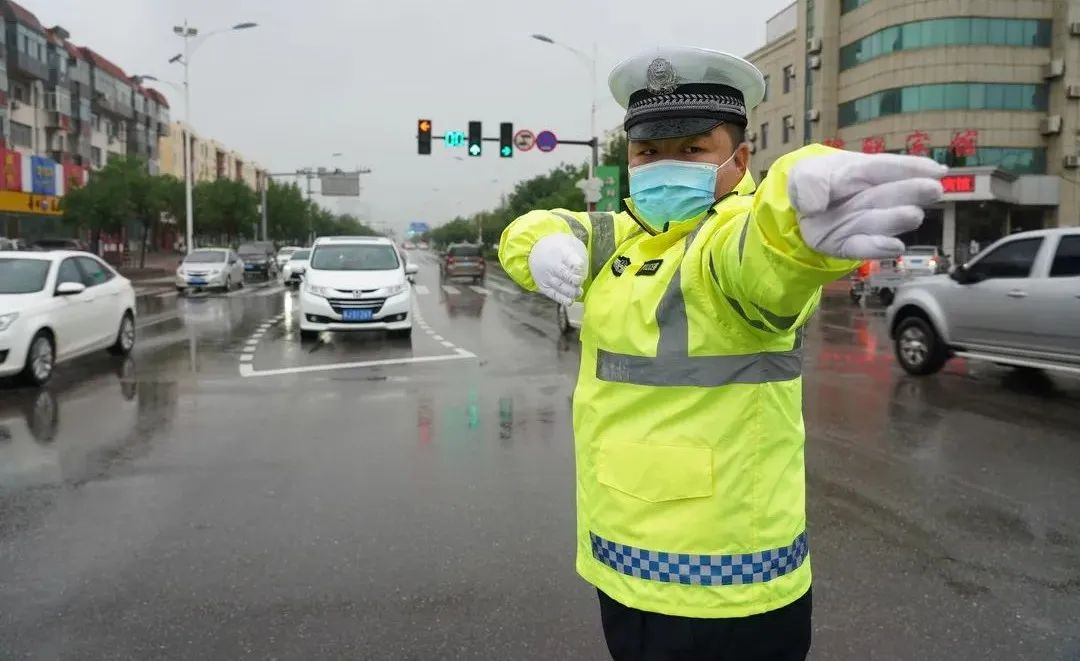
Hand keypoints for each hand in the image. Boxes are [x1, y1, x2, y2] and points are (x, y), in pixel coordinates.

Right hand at [528, 233, 586, 305]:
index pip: (569, 258)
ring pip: (559, 286)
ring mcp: (547, 276)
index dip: (576, 265)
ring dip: (570, 291)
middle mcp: (552, 265)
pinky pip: (553, 294)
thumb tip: (584, 272)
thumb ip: (578, 254)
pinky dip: (562, 299)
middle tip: (579, 282)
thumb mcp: (568, 242)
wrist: (534, 250)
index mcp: (560, 251)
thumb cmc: (558, 247)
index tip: (580, 269)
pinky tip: (570, 301)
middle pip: (563, 273)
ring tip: (578, 292)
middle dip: (573, 280)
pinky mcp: (544, 286)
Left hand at [789, 152, 946, 258]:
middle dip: (913, 192)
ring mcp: (862, 222)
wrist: (798, 210)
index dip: (912, 167)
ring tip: (912, 215)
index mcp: (861, 172)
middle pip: (893, 194)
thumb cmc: (812, 183)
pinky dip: (877, 248)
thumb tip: (814, 205)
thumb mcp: (804, 174)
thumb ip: (810, 183)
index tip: (936, 170)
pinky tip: (893, 247)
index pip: (887, 167)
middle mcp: (870, 198)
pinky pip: (864, 247)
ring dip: (897, 219)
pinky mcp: (849, 244)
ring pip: (884, 221)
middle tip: (933, 190)